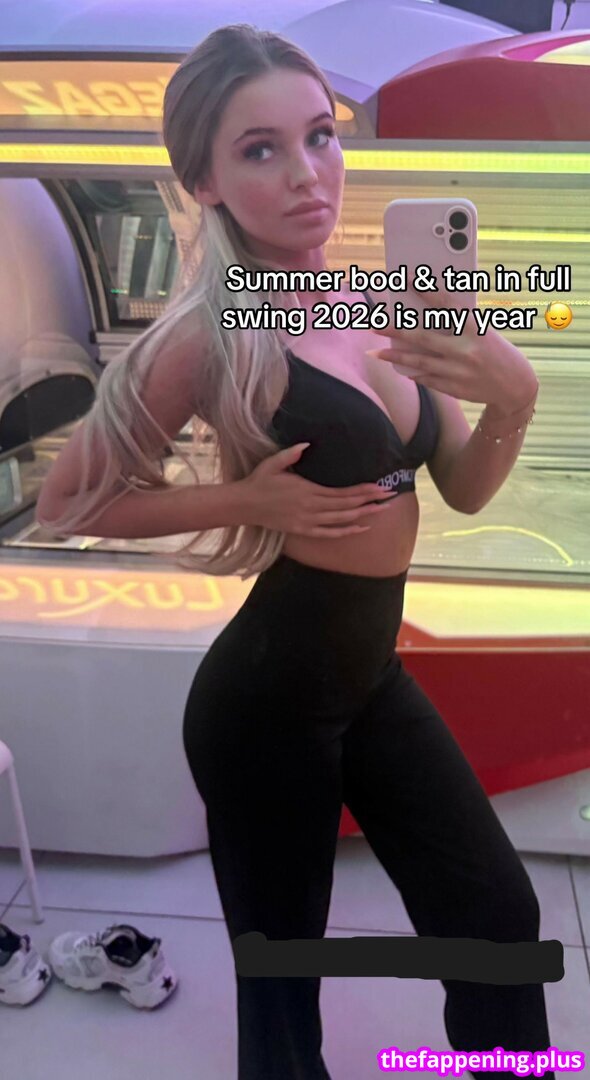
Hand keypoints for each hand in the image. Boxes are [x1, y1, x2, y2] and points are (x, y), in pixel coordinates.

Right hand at [238, 443, 395, 536]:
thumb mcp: (273, 462)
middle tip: (390, 496)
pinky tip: (362, 528)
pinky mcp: (303, 530)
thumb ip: (291, 453)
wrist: (244, 505)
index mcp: (308, 490)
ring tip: (382, 511)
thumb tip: (307, 443)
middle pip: (348, 506)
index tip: (380, 486)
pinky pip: (330, 533)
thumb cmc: (259, 481)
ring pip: (342, 520)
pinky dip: (347, 531)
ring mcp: (308, 521)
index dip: (363, 490)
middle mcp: (312, 507)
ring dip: (364, 515)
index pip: (343, 492)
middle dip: (371, 501)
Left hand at [369, 285, 537, 410]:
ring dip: (395, 356)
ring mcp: (459, 371)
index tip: (404, 278)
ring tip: (375, 351)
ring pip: (420, 362)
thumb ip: (459, 323)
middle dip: (396, 330)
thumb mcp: (483, 331)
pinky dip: (413, 372)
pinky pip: (427, 378)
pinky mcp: (455, 387)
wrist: (516, 386)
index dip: (424, 290)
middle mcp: (466, 349)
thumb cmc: (496, 351)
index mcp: (476, 328)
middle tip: (374, 324)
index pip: (446, 304)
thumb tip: (426, 312)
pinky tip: (398, 366)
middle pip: (424, 337)